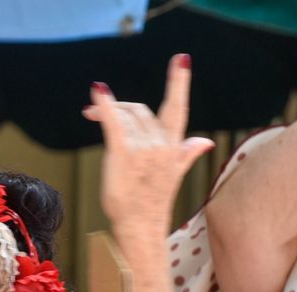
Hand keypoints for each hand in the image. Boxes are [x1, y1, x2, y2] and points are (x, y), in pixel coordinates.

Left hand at [82, 55, 214, 240]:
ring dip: (106, 110)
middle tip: (99, 111)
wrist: (140, 227)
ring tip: (92, 113)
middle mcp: (160, 144)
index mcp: (173, 146)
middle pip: (139, 110)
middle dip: (120, 106)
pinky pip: (113, 122)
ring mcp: (143, 149)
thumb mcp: (172, 174)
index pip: (177, 109)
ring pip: (124, 116)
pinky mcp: (123, 154)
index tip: (182, 59)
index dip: (178, 83)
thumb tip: (204, 142)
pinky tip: (97, 92)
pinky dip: (104, 104)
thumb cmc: (151, 202)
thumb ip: (186, 153)